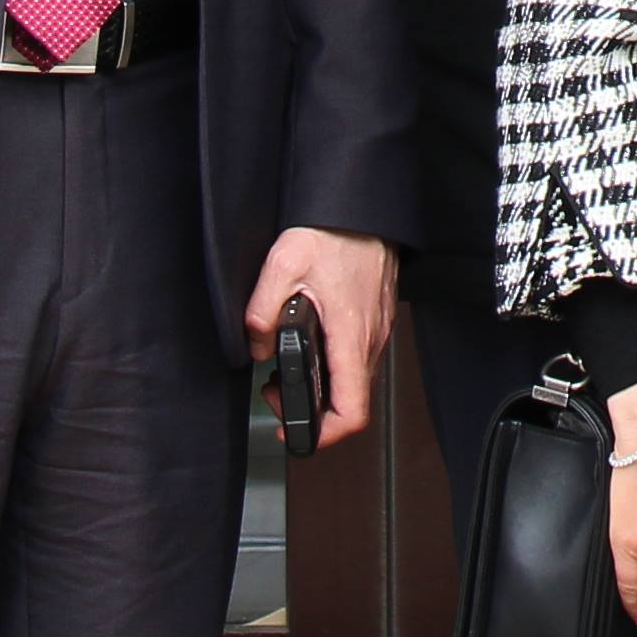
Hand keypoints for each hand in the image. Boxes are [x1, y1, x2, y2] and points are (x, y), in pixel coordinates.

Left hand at [239, 227, 398, 449]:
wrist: (361, 202)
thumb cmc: (332, 228)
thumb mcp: (283, 264)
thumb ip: (261, 311)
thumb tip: (258, 347)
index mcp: (351, 334)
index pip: (353, 410)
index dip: (324, 434)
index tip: (295, 432)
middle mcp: (372, 338)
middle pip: (351, 401)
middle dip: (310, 409)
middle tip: (273, 392)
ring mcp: (378, 328)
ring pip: (354, 380)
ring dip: (321, 387)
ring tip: (284, 368)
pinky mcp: (377, 317)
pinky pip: (357, 356)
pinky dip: (331, 365)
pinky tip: (308, 343)